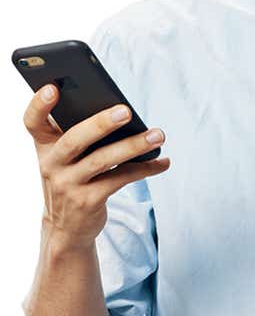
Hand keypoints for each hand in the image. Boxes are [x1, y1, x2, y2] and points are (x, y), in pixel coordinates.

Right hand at [22, 84, 169, 251]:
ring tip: (158, 135)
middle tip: (126, 111)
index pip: (32, 122)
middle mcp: (52, 164)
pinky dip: (145, 168)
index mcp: (45, 145)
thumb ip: (79, 134)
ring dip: (133, 146)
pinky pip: (120, 179)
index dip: (38, 105)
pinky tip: (162, 162)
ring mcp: (68, 184)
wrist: (66, 228)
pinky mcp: (88, 201)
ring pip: (103, 160)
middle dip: (101, 123)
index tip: (52, 88)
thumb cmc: (72, 178)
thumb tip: (121, 112)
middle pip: (75, 139)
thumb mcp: (64, 158)